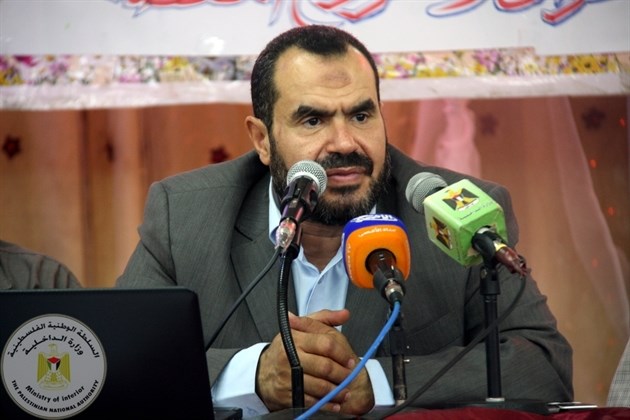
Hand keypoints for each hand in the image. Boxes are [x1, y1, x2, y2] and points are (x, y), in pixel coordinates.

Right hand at [255, 309, 373, 414]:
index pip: (325, 344)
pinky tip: (335, 402)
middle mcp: (290, 357)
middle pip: (325, 367)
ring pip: (320, 386)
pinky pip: (311, 401)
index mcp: (295, 338)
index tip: (350, 360)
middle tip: (350, 377)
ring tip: (346, 391)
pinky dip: (326, 404)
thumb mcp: (302, 328)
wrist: (263, 372)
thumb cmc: (286, 349)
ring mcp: (287, 377)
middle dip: (342, 374)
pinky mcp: (286, 394)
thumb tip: (344, 314)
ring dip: (337, 391)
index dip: (342, 353)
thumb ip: (324, 319)